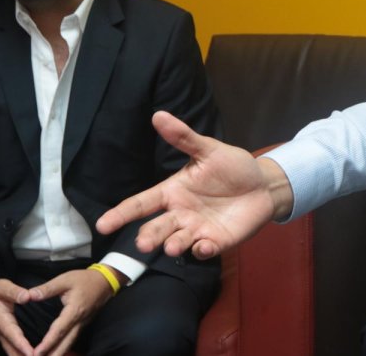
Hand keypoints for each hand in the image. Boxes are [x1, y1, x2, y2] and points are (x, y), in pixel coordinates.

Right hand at [0, 279, 33, 355]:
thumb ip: (15, 292)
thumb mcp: (3, 287)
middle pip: (11, 349)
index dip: (22, 345)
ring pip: (10, 350)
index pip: (12, 335)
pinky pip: (10, 348)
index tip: (32, 353)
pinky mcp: (1, 336)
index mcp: (1, 320)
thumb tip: (28, 296)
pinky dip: (18, 354)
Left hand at [24, 268, 114, 355]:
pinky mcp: (83, 324)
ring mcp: (82, 324)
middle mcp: (79, 321)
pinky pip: (72, 339)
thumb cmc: (85, 279)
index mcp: (74, 310)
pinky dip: (63, 348)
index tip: (37, 352)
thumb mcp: (65, 279)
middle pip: (66, 342)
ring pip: (70, 343)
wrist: (105, 281)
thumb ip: (47, 288)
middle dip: (53, 354)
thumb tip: (29, 295)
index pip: (60, 329)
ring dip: (58, 353)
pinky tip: (56, 352)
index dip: (48, 342)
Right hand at [96, 111, 286, 258]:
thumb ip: (184, 138)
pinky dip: (202, 250)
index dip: (121, 214)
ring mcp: (197, 229)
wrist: (263, 184)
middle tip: (142, 243)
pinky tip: (203, 247)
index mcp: (172, 191)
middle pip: (157, 227)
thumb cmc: (232, 167)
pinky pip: (205, 249)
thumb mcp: (209, 150)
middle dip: (149, 236)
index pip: (141, 204)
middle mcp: (180, 213)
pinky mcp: (216, 241)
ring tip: (171, 246)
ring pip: (178, 240)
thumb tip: (158, 115)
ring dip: (173, 245)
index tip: (102, 225)